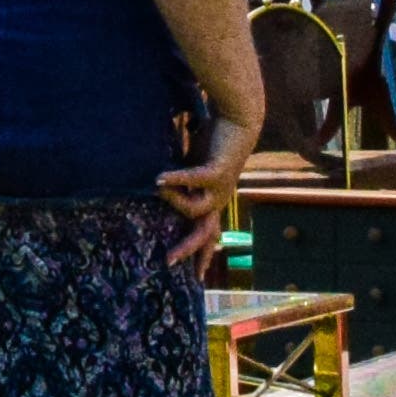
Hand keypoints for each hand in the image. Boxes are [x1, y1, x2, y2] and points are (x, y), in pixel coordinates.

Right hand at [156, 106, 257, 273]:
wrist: (239, 119)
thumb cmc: (215, 141)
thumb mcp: (194, 165)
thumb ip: (183, 180)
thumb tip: (156, 185)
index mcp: (214, 200)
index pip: (209, 235)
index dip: (203, 255)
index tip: (197, 277)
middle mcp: (219, 199)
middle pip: (205, 234)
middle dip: (188, 250)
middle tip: (168, 261)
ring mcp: (220, 188)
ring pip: (196, 210)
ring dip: (174, 202)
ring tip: (157, 188)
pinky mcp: (218, 171)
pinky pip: (193, 180)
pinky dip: (176, 179)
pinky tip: (159, 178)